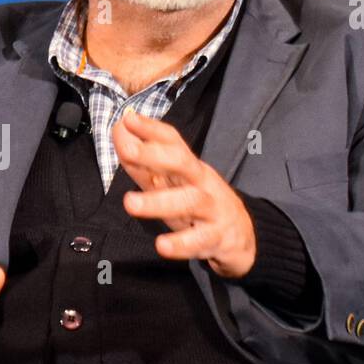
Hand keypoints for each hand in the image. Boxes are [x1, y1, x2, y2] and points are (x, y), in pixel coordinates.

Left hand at [112, 111, 256, 277]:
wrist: (244, 237)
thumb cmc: (199, 205)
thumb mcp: (171, 184)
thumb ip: (142, 163)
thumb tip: (119, 133)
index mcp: (189, 168)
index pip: (173, 142)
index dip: (151, 129)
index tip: (127, 118)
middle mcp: (202, 183)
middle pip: (182, 163)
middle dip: (154, 155)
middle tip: (128, 151)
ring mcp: (212, 210)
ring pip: (189, 201)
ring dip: (158, 202)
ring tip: (130, 203)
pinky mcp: (217, 238)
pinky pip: (200, 240)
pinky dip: (181, 244)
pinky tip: (162, 245)